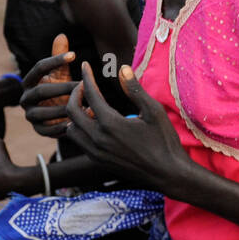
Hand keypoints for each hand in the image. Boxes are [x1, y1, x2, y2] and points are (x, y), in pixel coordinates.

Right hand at [20, 35, 92, 136]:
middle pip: (42, 91)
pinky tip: (78, 121)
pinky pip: (47, 130)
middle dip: (64, 87)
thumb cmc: (59, 88)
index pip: (39, 67)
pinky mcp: (38, 130)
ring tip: (84, 104)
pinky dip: (62, 126)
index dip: (55, 60)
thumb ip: (59, 57)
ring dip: (64, 108)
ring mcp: (30, 115)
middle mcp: (25, 98)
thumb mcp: (60, 73)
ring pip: (44, 112)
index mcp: (29, 81)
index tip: (75, 54)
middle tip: (83, 85)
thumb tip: (62, 35)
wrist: (57, 113)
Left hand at [62, 62, 188, 192]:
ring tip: (90, 106)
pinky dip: (80, 130)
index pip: (90, 94)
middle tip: (84, 86)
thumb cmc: (164, 140)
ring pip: (71, 129)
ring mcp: (96, 153)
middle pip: (72, 111)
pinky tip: (95, 124)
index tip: (85, 66)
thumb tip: (122, 68)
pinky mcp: (99, 161)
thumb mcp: (153, 111)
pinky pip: (80, 143)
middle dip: (75, 94)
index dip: (86, 77)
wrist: (167, 174)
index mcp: (110, 124)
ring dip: (75, 115)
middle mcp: (98, 139)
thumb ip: (135, 90)